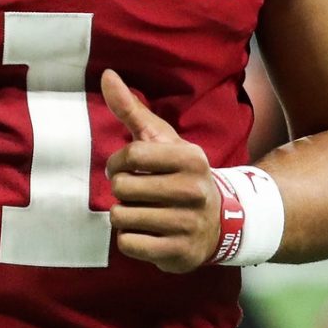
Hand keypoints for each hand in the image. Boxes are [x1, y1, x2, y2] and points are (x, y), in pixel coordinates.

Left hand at [100, 70, 221, 273]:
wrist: (221, 222)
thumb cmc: (179, 174)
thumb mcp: (161, 140)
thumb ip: (131, 109)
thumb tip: (106, 74)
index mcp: (191, 158)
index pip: (129, 158)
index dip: (117, 163)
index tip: (126, 168)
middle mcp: (194, 191)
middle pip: (122, 189)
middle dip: (122, 191)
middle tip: (139, 193)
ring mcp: (188, 224)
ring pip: (121, 217)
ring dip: (124, 216)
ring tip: (145, 212)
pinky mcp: (180, 253)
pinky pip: (128, 244)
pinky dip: (130, 240)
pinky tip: (149, 233)